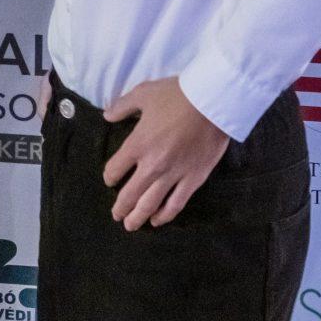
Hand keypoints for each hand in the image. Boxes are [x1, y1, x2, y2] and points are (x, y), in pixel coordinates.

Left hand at [102, 77, 230, 230]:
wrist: (213, 102)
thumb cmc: (176, 95)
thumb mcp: (143, 93)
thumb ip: (122, 106)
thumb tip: (107, 116)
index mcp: (137, 144)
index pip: (115, 169)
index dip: (109, 176)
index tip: (110, 179)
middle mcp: (152, 164)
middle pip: (130, 193)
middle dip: (121, 207)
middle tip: (116, 216)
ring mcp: (174, 174)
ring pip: (151, 203)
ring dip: (139, 216)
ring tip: (131, 226)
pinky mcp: (194, 179)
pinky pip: (176, 202)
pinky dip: (165, 215)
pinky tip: (157, 221)